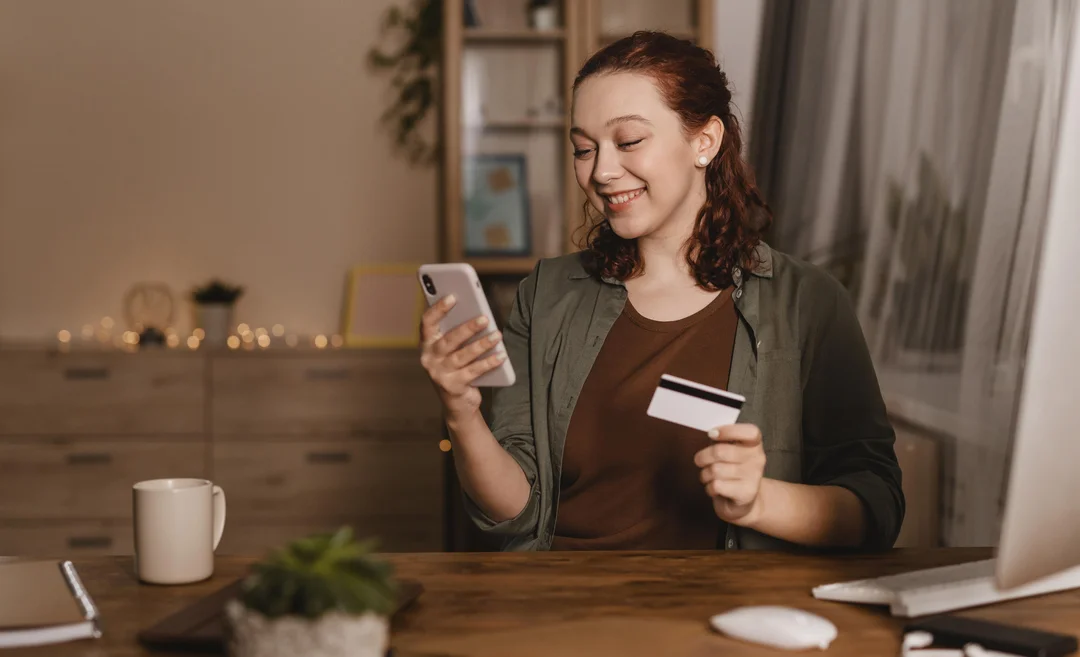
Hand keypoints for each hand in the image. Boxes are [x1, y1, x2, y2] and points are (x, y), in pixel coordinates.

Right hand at [419, 295, 506, 419]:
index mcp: (427, 344)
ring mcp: (439, 374)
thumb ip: (457, 332)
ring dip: (481, 345)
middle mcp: (429, 359)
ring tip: (497, 335)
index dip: (438, 309)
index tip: (453, 296)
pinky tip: (501, 356)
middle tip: (484, 318)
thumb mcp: (453, 350)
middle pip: (448, 340)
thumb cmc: (457, 368)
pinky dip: (489, 363)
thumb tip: (477, 314)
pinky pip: (473, 372)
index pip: (427, 323)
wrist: (457, 403)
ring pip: (462, 356)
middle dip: (467, 328)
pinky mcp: (452, 387)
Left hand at [694, 423, 766, 524]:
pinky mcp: (746, 493)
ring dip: (705, 474)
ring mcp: (753, 476)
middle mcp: (758, 459)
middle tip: (700, 461)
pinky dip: (709, 488)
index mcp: (755, 444)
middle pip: (721, 451)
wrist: (743, 500)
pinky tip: (715, 488)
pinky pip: (717, 485)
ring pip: (716, 470)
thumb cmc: (731, 470)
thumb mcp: (730, 451)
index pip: (749, 432)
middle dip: (704, 457)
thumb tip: (712, 434)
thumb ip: (723, 440)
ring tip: (709, 477)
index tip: (712, 434)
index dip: (728, 431)